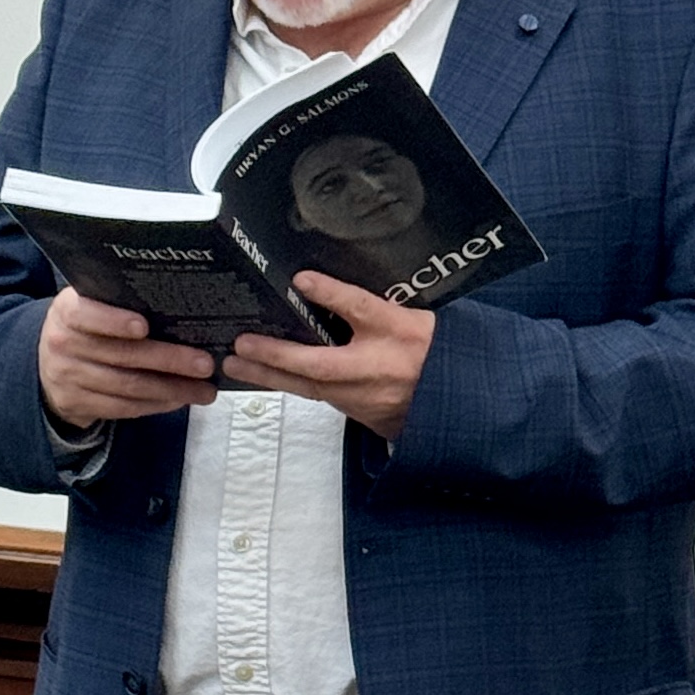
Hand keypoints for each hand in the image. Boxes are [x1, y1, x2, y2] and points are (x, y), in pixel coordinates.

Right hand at [38, 287, 216, 425]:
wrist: (47, 362)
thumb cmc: (86, 327)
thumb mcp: (91, 306)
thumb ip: (119, 303)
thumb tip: (179, 305)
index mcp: (67, 311)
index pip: (86, 314)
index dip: (115, 321)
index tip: (145, 326)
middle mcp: (63, 344)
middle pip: (122, 354)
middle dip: (168, 359)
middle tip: (204, 363)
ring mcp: (68, 377)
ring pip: (127, 386)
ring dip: (171, 389)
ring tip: (203, 389)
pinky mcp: (76, 404)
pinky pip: (122, 407)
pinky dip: (155, 404)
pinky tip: (178, 400)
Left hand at [223, 271, 434, 440]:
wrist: (457, 402)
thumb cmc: (432, 351)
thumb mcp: (406, 316)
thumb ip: (362, 301)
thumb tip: (311, 281)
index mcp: (395, 337)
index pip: (360, 310)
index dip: (332, 293)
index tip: (300, 279)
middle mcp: (375, 373)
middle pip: (316, 367)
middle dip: (274, 358)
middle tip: (237, 349)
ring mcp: (365, 400)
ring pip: (312, 389)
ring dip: (272, 378)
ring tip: (237, 366)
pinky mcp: (363, 415)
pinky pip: (321, 398)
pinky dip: (293, 387)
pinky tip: (271, 378)